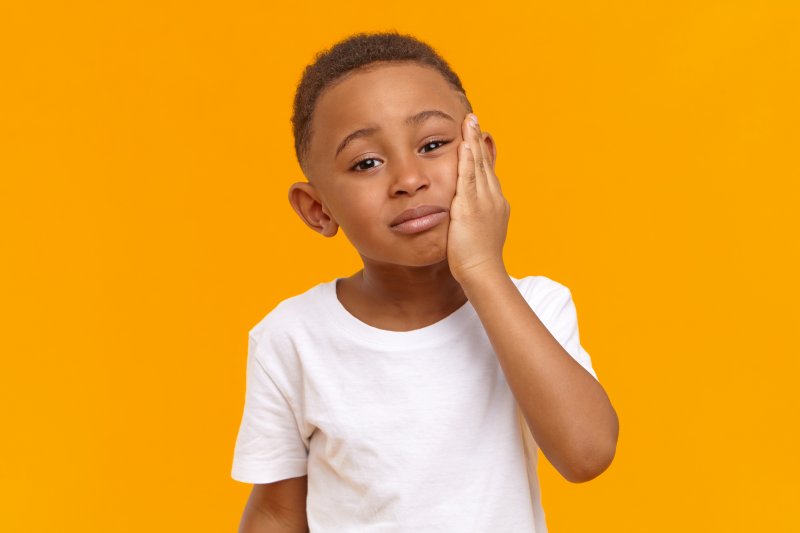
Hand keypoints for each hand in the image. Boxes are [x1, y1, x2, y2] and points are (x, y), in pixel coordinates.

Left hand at [447, 113, 509, 285]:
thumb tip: (466, 212)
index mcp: (495, 203)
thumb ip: (473, 217)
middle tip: (473, 119)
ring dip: (473, 142)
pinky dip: (468, 160)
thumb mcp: (478, 232)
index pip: (487, 172)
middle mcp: (493, 198)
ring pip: (479, 166)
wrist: (483, 272)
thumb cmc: (478, 259)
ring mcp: (484, 201)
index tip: (475, 135)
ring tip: (469, 122)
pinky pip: (469, 178)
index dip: (481, 153)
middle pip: (485, 163)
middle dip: (478, 140)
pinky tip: (465, 144)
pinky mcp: (471, 207)